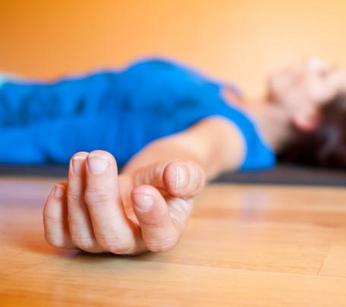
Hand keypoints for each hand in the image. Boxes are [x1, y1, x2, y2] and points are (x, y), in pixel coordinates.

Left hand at [43, 150, 205, 254]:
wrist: (148, 179)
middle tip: (99, 159)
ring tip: (83, 158)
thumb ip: (186, 176)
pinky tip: (61, 185)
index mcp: (166, 232)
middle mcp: (133, 245)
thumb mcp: (187, 172)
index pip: (159, 236)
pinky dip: (54, 214)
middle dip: (101, 197)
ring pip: (83, 233)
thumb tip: (175, 176)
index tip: (141, 190)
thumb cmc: (169, 178)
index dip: (150, 217)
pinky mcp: (79, 234)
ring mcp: (103, 243)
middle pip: (113, 238)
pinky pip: (60, 237)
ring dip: (78, 192)